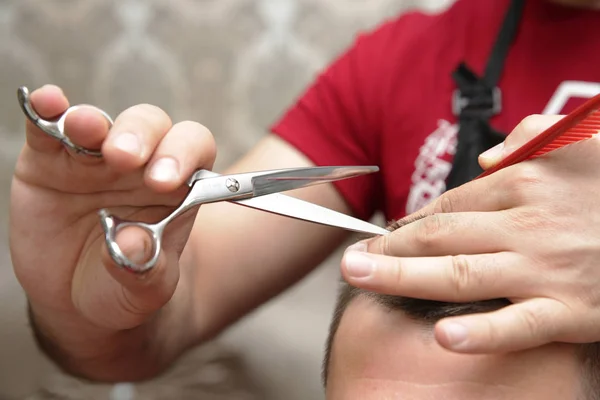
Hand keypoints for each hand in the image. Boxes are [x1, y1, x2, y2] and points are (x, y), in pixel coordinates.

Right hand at [10, 85, 214, 377]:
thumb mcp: (145, 289)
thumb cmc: (126, 286)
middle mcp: (140, 162)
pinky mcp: (50, 159)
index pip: (193, 148)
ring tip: (84, 128)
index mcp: (176, 185)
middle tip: (124, 159)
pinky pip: (48, 128)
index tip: (165, 181)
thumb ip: (147, 269)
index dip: (183, 155)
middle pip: (151, 127)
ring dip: (91, 121)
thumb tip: (136, 243)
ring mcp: (94, 157)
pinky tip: (44, 103)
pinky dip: (46, 111)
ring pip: (99, 123)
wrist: (78, 297)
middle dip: (140, 136)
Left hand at [341, 114, 599, 353]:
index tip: (381, 239)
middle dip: (387, 249)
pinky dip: (482, 333)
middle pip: (439, 236)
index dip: (407, 225)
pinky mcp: (572, 310)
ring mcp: (546, 268)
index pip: (448, 206)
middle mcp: (527, 224)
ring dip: (404, 277)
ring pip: (461, 273)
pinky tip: (445, 337)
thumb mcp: (584, 144)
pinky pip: (519, 324)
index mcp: (526, 183)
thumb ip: (534, 139)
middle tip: (349, 262)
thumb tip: (488, 160)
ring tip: (362, 279)